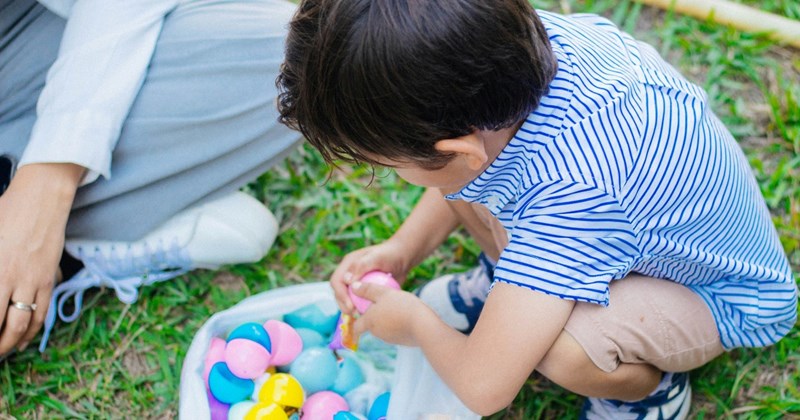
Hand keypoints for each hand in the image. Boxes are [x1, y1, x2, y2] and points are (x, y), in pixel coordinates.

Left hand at [0, 163, 82, 354]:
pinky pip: (42, 311)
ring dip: (11, 343)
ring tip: (3, 352)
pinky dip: (33, 330)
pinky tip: (23, 339)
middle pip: (2, 324)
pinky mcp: (48, 278)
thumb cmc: (7, 212)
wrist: (43, 199)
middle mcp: (11, 278)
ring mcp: (32, 280)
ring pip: (23, 324)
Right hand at [329, 238, 411, 313]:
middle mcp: (350, 274)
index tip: (350, 305)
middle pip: (339, 292)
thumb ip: (361, 266)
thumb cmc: (390, 254)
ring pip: (347, 298)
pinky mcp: (365, 290)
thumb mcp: (377, 257)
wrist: (403, 258)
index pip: (337, 281)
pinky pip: (358, 301)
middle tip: (354, 314)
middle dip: (343, 304)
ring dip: (350, 309)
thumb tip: (348, 281)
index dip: (340, 294)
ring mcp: (357, 283)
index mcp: (348, 264)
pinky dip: (360, 309)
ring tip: (360, 316)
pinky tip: (367, 316)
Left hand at [350, 280, 432, 346]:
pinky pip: (396, 332)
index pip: (356, 326)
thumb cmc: (402, 306)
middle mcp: (377, 333)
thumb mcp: (384, 293)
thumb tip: (353, 286)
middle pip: (371, 326)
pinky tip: (406, 316)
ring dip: (386, 320)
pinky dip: (397, 325)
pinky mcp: (402, 341)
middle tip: (382, 303)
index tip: (359, 313)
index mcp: (370, 322)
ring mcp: (390, 339)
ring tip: (396, 307)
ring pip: (383, 328)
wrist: (423, 325)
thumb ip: (367, 290)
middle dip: (373, 317)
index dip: (356, 320)